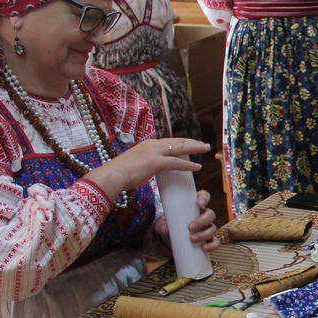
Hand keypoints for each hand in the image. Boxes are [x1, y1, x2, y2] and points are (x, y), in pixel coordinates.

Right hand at [86, 138, 209, 198]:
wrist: (112, 175)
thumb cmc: (121, 173)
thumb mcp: (136, 163)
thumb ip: (146, 162)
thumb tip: (151, 167)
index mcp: (148, 144)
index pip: (169, 141)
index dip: (182, 142)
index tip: (192, 143)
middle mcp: (152, 145)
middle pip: (177, 141)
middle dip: (192, 142)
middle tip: (204, 144)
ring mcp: (154, 152)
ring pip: (179, 148)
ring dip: (195, 148)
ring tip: (206, 149)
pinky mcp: (155, 162)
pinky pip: (176, 163)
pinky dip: (188, 165)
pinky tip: (197, 167)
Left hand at [153, 189, 219, 252]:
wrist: (171, 240)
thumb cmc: (171, 225)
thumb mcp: (164, 223)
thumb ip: (163, 225)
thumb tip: (165, 230)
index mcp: (195, 206)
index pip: (204, 196)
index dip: (204, 198)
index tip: (199, 204)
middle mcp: (204, 216)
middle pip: (210, 215)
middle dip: (202, 221)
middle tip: (190, 227)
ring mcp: (208, 228)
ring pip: (213, 229)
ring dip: (204, 234)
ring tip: (192, 239)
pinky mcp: (209, 240)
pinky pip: (215, 242)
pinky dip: (212, 245)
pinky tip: (204, 248)